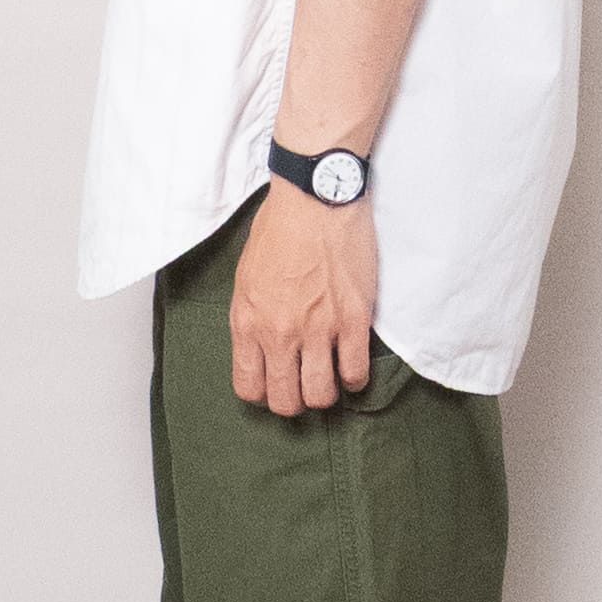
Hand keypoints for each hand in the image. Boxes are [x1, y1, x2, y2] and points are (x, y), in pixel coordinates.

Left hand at [229, 177, 377, 414]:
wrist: (315, 199)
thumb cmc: (279, 230)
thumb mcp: (246, 278)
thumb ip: (251, 318)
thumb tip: (259, 348)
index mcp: (248, 321)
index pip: (249, 387)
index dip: (262, 393)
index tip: (274, 383)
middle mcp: (280, 332)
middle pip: (286, 401)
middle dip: (293, 402)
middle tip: (302, 385)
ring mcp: (318, 329)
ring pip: (321, 395)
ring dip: (324, 393)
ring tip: (328, 377)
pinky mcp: (353, 319)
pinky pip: (356, 372)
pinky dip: (355, 378)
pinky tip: (351, 365)